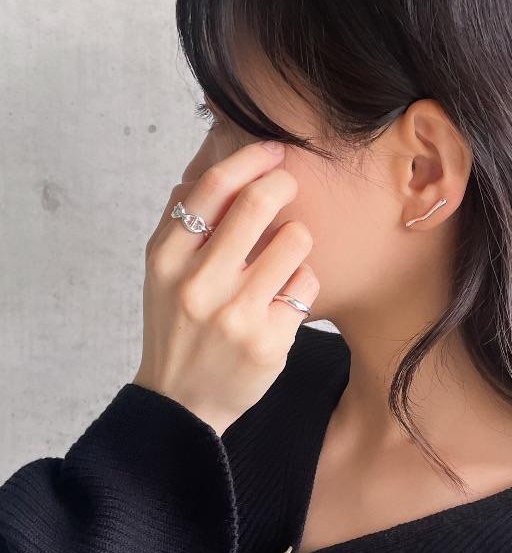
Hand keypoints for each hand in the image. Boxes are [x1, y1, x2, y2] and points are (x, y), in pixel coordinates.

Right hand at [133, 141, 318, 435]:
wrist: (181, 402)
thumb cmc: (176, 326)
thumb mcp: (162, 272)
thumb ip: (185, 223)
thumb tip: (215, 167)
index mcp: (167, 258)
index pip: (212, 187)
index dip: (250, 158)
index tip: (273, 150)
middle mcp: (199, 284)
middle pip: (259, 202)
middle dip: (284, 183)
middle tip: (289, 184)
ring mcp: (236, 314)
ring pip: (295, 240)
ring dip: (296, 239)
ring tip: (280, 258)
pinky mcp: (269, 340)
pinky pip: (308, 283)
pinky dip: (302, 281)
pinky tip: (283, 298)